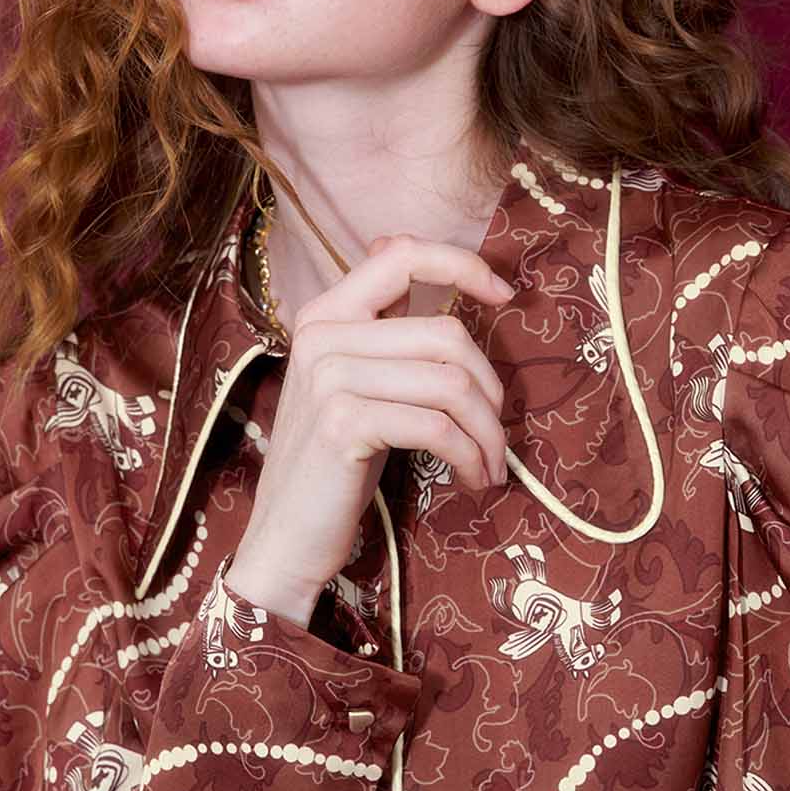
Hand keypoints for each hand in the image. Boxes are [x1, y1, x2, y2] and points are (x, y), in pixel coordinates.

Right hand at [230, 233, 514, 608]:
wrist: (286, 536)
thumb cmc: (334, 462)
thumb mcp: (356, 383)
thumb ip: (381, 327)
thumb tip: (418, 261)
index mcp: (325, 313)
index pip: (402, 255)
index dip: (462, 265)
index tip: (504, 296)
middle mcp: (322, 333)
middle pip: (446, 334)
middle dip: (490, 389)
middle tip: (496, 432)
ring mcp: (329, 377)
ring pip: (451, 383)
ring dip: (487, 432)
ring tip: (490, 464)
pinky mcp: (343, 423)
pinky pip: (437, 427)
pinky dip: (470, 456)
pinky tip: (473, 479)